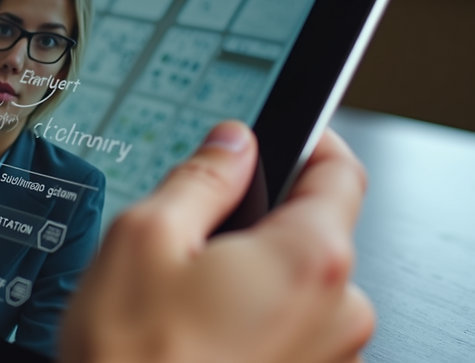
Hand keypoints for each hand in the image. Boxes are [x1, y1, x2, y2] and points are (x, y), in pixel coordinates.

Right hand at [61, 122, 372, 362]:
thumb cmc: (134, 361)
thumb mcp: (146, 238)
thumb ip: (200, 177)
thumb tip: (230, 146)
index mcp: (307, 259)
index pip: (340, 169)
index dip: (310, 140)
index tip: (286, 134)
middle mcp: (337, 311)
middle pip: (316, 230)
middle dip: (263, 221)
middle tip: (201, 234)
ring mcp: (327, 357)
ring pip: (299, 285)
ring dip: (255, 276)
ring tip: (190, 298)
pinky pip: (292, 330)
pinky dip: (256, 319)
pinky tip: (201, 333)